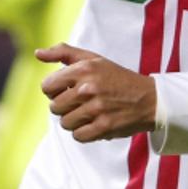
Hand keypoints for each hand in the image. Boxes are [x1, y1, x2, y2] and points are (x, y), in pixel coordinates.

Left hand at [37, 43, 157, 141]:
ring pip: (65, 123)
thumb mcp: (93, 59)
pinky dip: (84, 133)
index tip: (69, 90)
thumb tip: (37, 53)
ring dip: (74, 121)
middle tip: (82, 103)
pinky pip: (78, 136)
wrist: (149, 98)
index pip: (47, 86)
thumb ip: (64, 53)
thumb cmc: (117, 77)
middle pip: (54, 107)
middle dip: (65, 107)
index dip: (55, 90)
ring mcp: (97, 108)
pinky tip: (96, 123)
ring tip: (90, 113)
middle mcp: (89, 87)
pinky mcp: (104, 127)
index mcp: (84, 68)